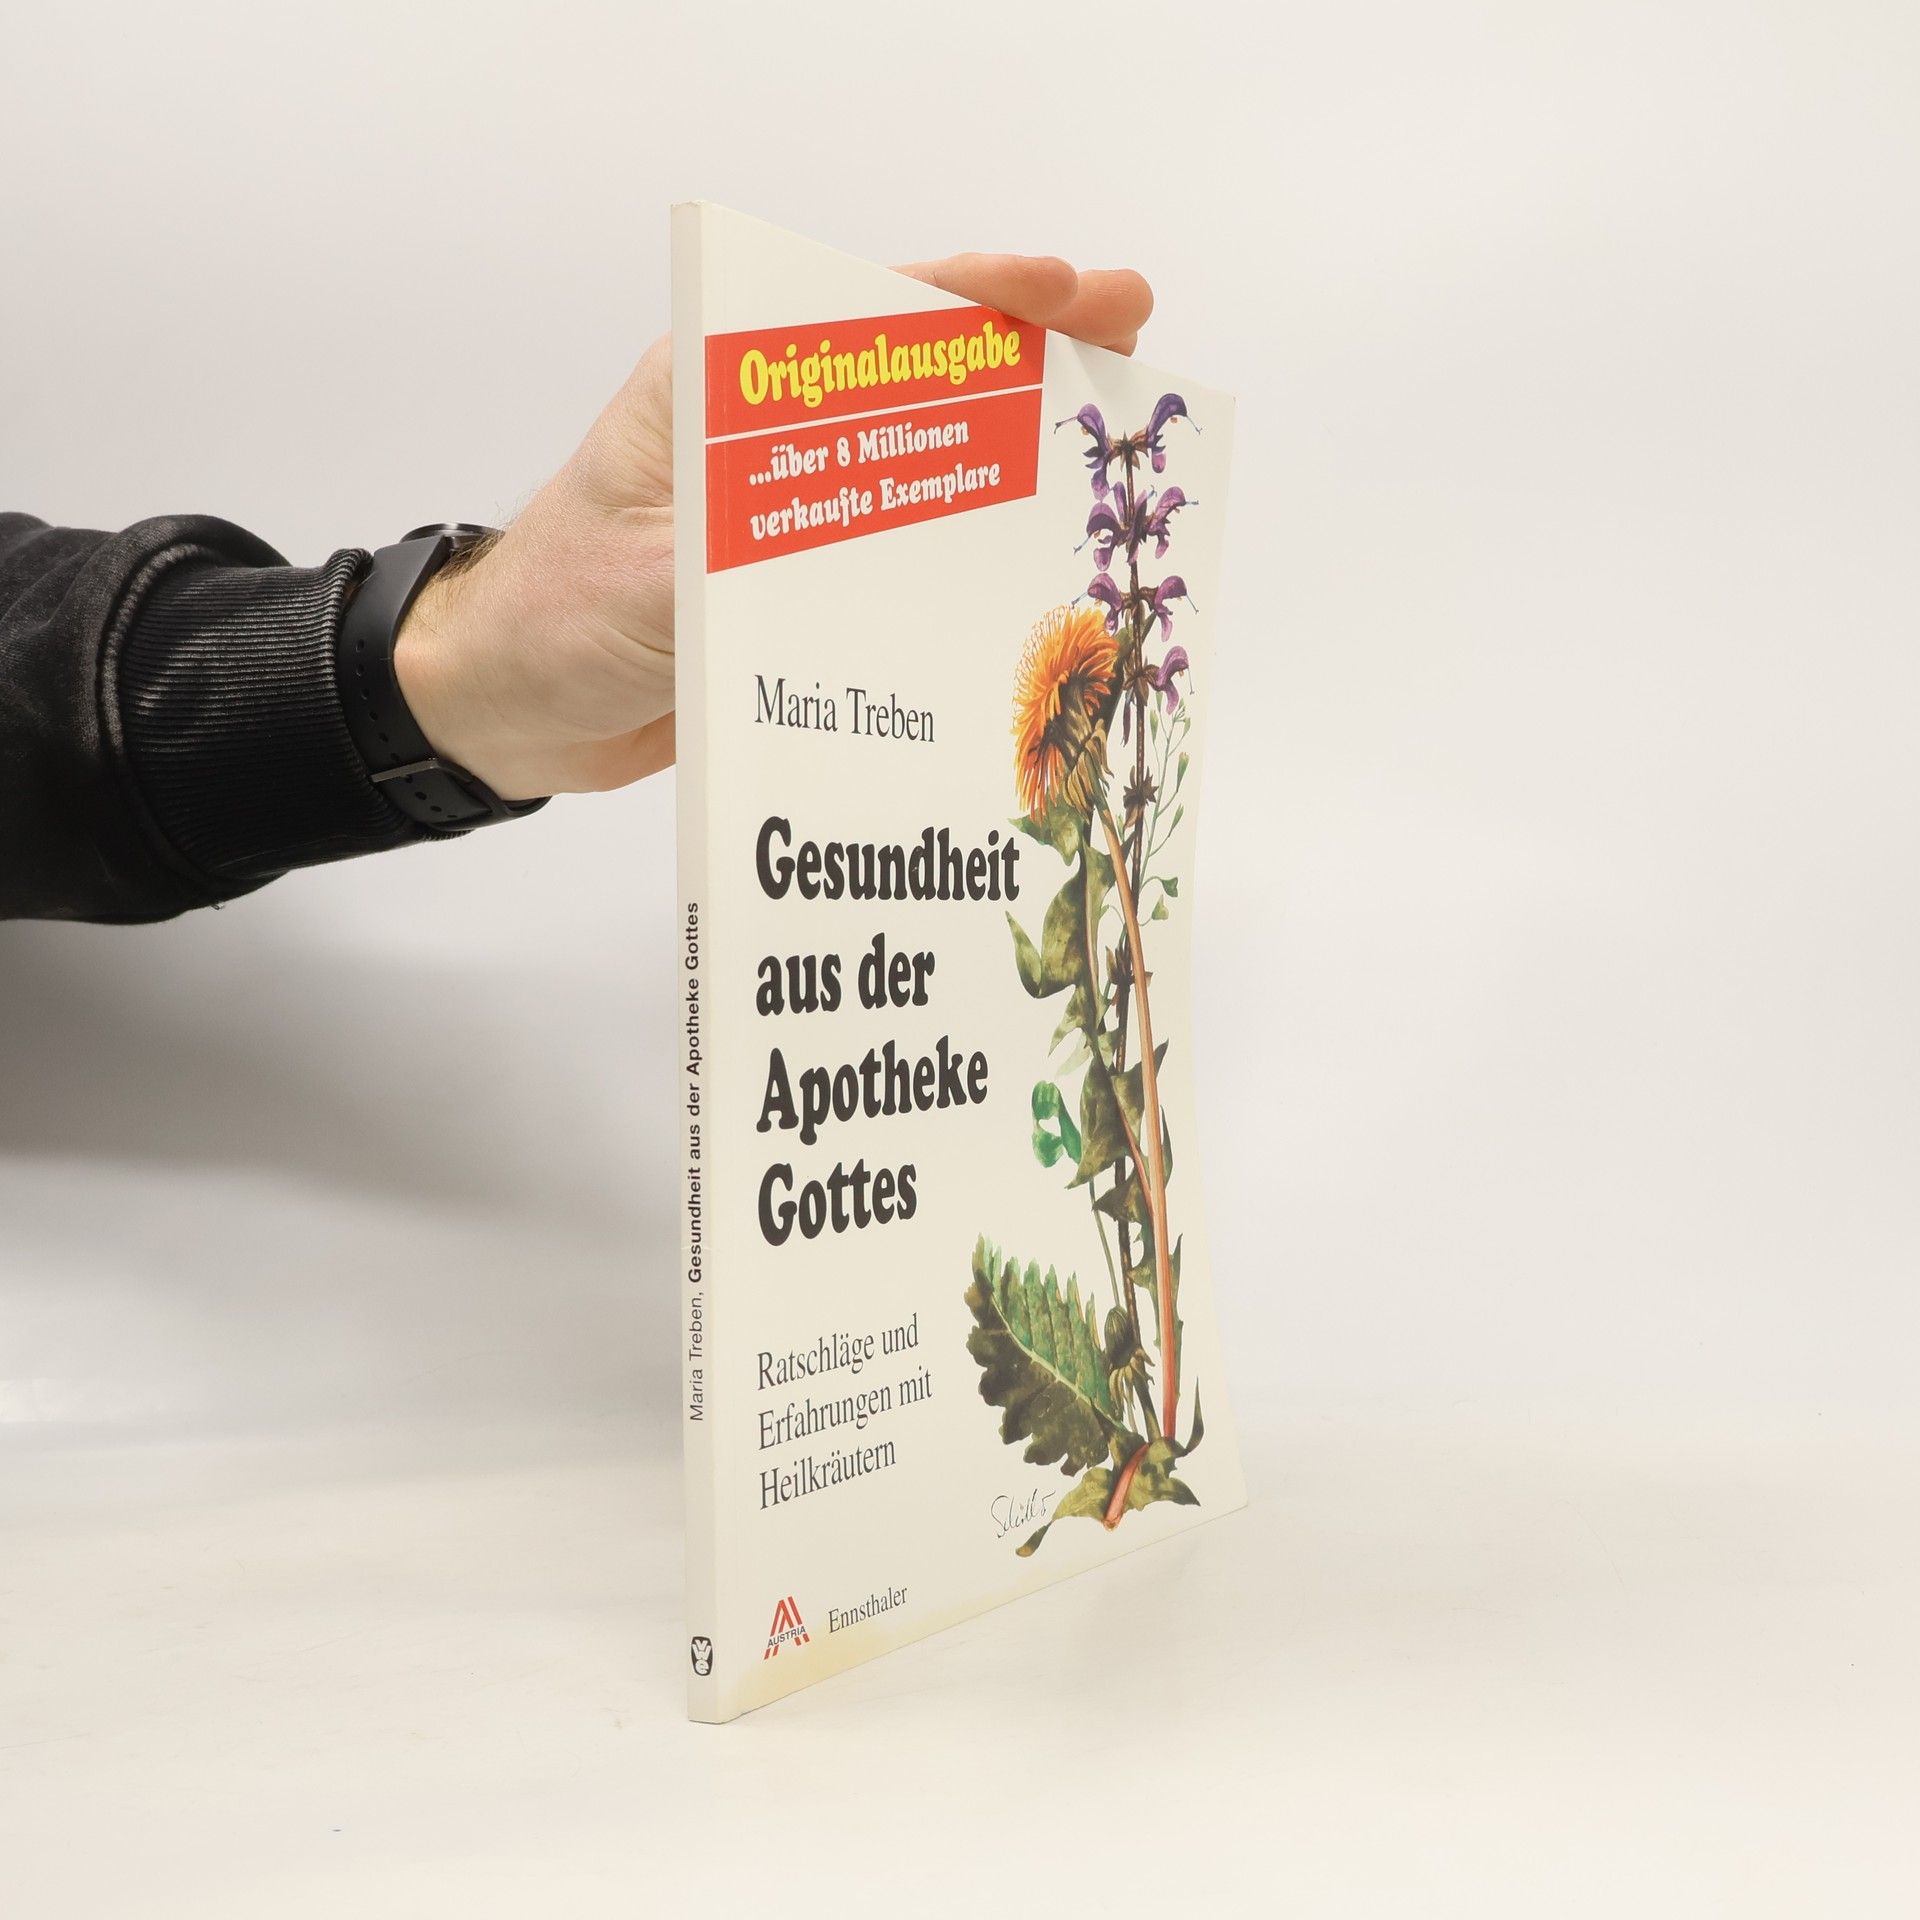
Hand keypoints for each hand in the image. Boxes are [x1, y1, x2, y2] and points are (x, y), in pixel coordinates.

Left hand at [393, 254, 1153, 800]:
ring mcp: (786, 506)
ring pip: (922, 453)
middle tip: (1131, 328)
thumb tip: (872, 536)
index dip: (972, 296)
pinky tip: (1033, 547)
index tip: (1067, 288)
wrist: (507, 708)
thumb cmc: (553, 620)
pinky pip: (900, 545)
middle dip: (1025, 345)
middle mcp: (764, 436)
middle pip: (914, 369)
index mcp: (718, 394)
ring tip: (1108, 432)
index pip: (860, 316)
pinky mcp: (797, 576)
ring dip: (1013, 442)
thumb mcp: (651, 578)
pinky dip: (968, 538)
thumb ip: (752, 549)